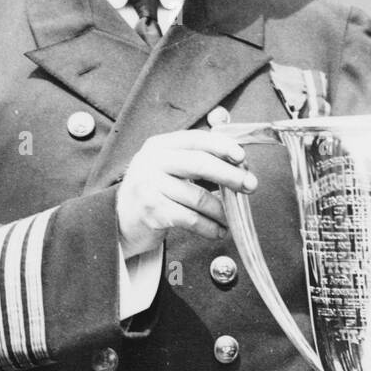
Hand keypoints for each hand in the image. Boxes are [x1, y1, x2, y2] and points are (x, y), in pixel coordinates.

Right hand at [116, 130, 257, 255]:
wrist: (121, 220)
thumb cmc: (155, 190)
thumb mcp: (170, 166)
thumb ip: (199, 158)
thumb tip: (240, 162)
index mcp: (160, 145)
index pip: (196, 139)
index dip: (222, 146)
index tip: (241, 156)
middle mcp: (151, 161)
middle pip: (199, 164)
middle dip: (230, 175)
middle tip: (250, 185)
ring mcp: (149, 185)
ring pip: (198, 197)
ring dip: (222, 210)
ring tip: (233, 217)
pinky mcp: (152, 211)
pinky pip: (191, 219)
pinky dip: (209, 227)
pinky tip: (218, 231)